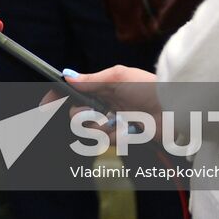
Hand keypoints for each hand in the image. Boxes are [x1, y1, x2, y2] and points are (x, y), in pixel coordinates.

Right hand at [41, 65, 161, 145]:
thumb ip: (91, 80)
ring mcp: (114, 122)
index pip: (73, 93)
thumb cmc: (148, 87)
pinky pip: (108, 141)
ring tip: (120, 123)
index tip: (44, 105)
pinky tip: (130, 131)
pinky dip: (116, 137)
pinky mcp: (123, 137)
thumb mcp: (118, 77)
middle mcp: (106, 104)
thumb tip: (67, 76)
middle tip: (98, 115)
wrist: (174, 110)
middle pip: (77, 116)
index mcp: (103, 87)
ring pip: (91, 131)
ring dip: (103, 128)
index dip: (57, 98)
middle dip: (82, 118)